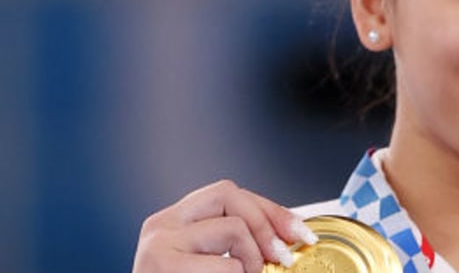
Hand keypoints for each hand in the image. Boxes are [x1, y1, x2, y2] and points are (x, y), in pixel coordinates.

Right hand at [132, 179, 318, 272]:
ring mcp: (159, 244)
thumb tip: (285, 240)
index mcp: (174, 221)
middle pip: (229, 194)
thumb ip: (236, 246)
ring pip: (233, 228)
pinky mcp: (162, 265)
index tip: (299, 232)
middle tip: (283, 259)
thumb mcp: (209, 264)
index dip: (269, 210)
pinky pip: (227, 266)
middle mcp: (162, 224)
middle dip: (266, 224)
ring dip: (252, 261)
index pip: (228, 194)